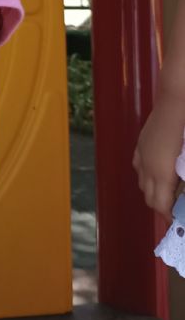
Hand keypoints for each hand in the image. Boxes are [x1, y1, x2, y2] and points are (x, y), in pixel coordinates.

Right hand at [134, 102, 184, 220]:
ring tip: (169, 193)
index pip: (160, 205)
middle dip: (161, 207)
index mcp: (161, 173)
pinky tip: (157, 171)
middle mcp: (147, 166)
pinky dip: (147, 174)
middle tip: (174, 209)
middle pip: (149, 198)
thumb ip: (182, 178)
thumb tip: (182, 187)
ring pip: (142, 182)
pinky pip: (139, 166)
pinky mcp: (141, 143)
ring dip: (154, 191)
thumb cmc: (184, 127)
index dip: (168, 216)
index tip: (176, 220)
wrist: (176, 99)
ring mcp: (142, 154)